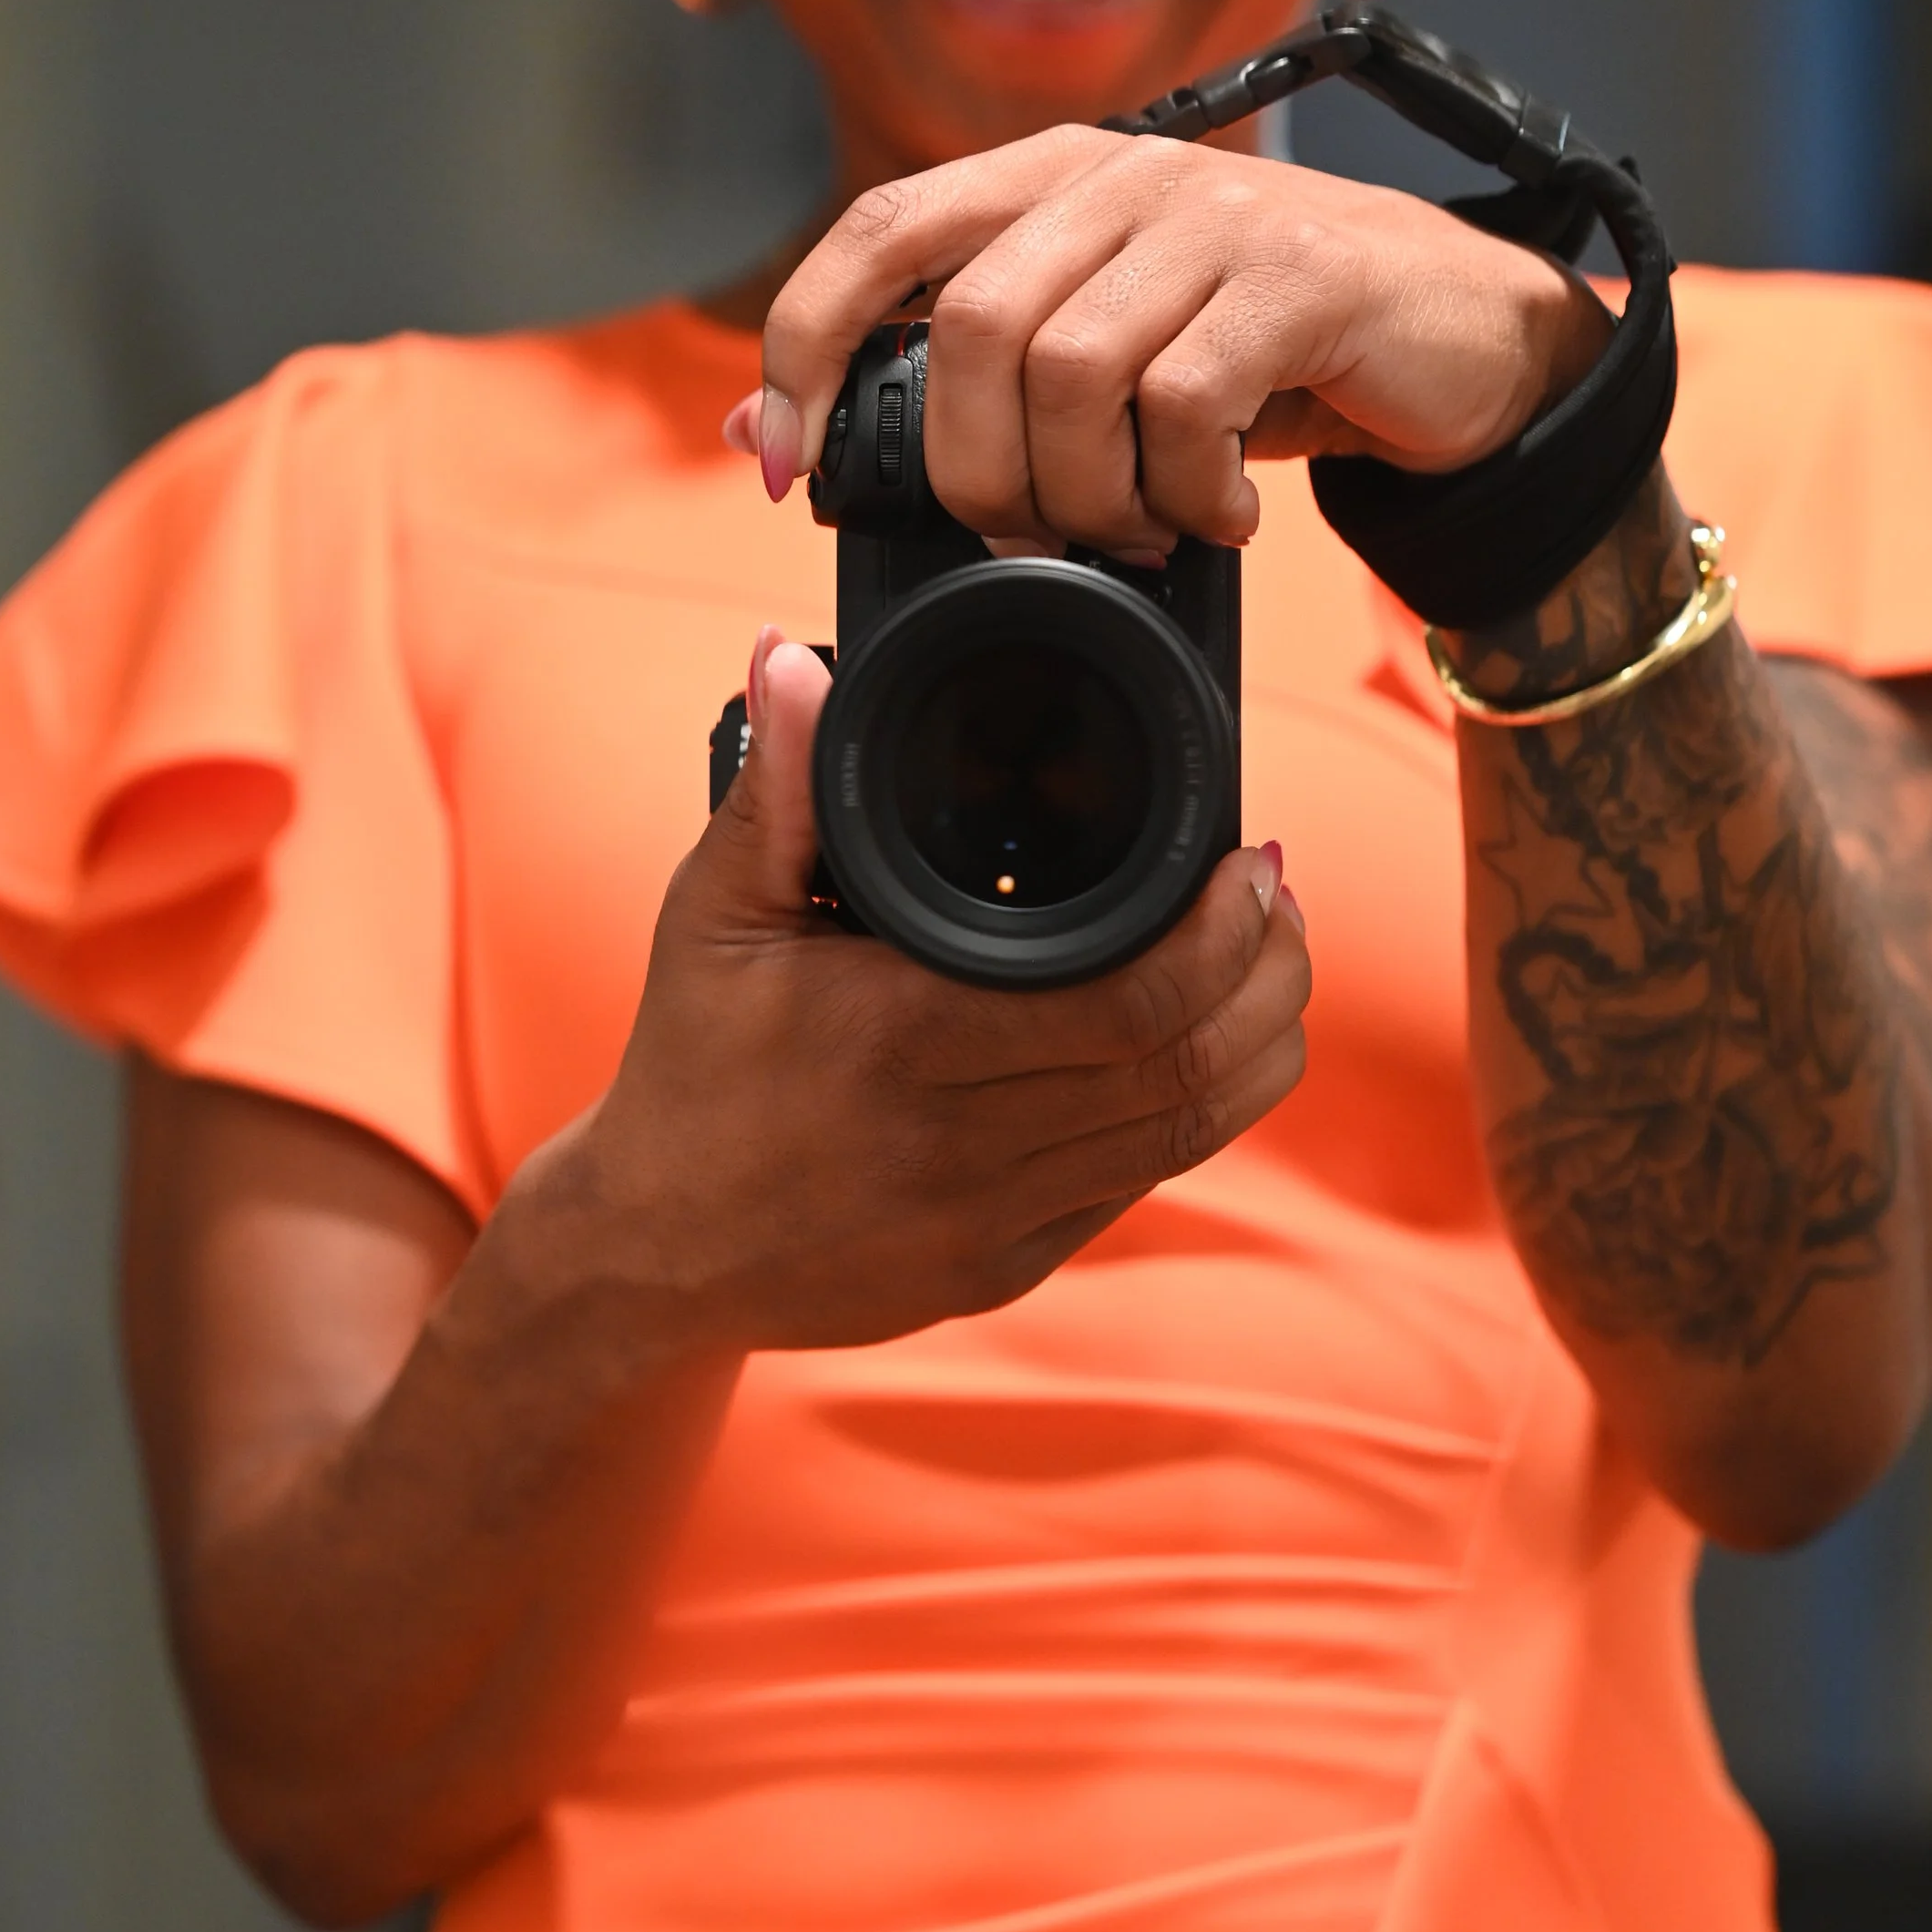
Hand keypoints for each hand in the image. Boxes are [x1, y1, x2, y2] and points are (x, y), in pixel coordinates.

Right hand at [546, 629, 1309, 1352]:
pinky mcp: (1005, 1270)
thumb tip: (793, 661)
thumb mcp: (713, 916)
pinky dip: (1193, 1108)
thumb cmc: (691, 1066)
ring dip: (1253, 1043)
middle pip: (1187, 1070)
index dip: (1225, 936)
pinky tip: (1205, 1042)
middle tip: (1279, 898)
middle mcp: (962, 1148)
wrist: (652, 1251)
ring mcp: (992, 1223)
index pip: (1133, 1004)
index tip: (1251, 861)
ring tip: (1270, 961)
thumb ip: (776, 788)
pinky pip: (1136, 1183)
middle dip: (1267, 975)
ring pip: (1185, 1136)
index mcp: (906, 1045)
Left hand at [748, 129, 1609, 559]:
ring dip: (1089, 495)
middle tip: (1037, 536)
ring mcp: (1215, 219)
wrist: (1476, 341)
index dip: (806, 342)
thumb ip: (962, 376)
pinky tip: (1218, 516)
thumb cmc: (1273, 355)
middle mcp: (1123, 176)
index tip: (789, 461)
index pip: (879, 229)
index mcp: (1053, 177)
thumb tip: (763, 427)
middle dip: (979, 470)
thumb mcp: (1109, 354)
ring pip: (1070, 374)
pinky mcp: (1300, 279)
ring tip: (1142, 528)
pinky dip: (1184, 494)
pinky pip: (1183, 407)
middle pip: (970, 329)